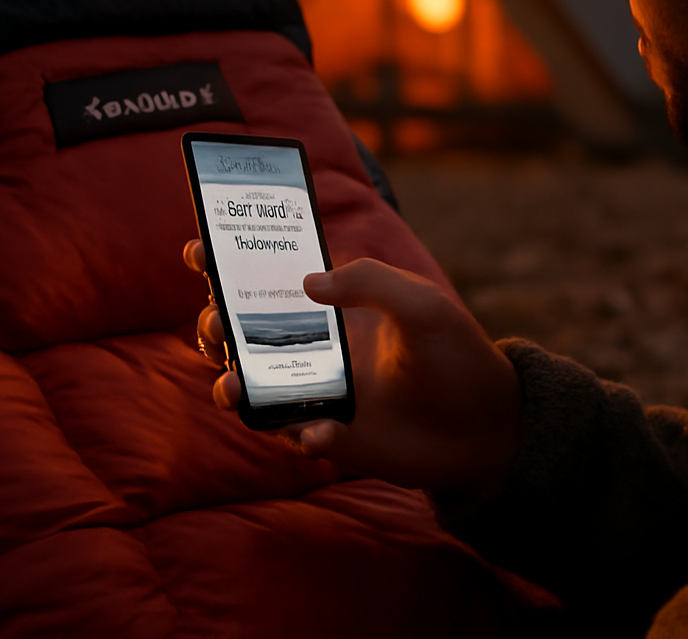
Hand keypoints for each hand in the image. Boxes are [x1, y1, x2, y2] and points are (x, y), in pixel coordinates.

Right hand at [183, 240, 520, 499]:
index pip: (268, 282)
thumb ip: (370, 282)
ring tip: (234, 384)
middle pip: (241, 335)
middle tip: (218, 322)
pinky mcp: (331, 438)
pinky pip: (294, 436)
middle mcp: (315, 349)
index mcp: (332, 308)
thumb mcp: (422, 305)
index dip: (227, 266)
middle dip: (215, 326)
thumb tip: (307, 282)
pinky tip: (325, 432)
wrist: (489, 427)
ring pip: (250, 387)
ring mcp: (318, 395)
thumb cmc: (457, 355)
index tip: (198, 250)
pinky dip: (300, 434)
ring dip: (231, 384)